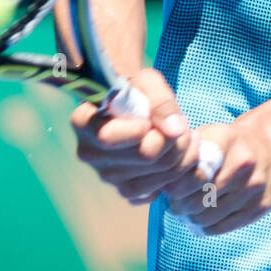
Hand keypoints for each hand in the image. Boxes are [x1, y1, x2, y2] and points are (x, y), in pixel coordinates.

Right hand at [71, 66, 204, 204]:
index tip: (149, 120)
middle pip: (144, 156)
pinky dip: (178, 173)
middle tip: (184, 123)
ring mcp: (107, 176)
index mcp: (83, 123)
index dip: (139, 129)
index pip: (109, 137)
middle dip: (173, 139)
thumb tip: (174, 130)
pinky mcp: (125, 190)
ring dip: (181, 155)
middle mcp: (89, 153)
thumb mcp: (147, 80)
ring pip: (156, 176)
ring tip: (187, 135)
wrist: (132, 104)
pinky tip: (180, 155)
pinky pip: (159, 190)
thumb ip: (161, 101)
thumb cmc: (135, 88)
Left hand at [160, 112, 270, 235]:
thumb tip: (161, 185)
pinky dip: (206, 228)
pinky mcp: (262, 206)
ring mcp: (256, 187)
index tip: (169, 190)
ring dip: (191, 219)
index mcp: (226, 140)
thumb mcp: (206, 137)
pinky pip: (224, 227)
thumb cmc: (225, 145)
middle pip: (199, 198)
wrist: (268, 148)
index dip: (174, 187)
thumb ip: (184, 155)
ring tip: (186, 213)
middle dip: (180, 206)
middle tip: (175, 205)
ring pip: (209, 216)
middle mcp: (245, 163)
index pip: (192, 174)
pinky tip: (201, 220)